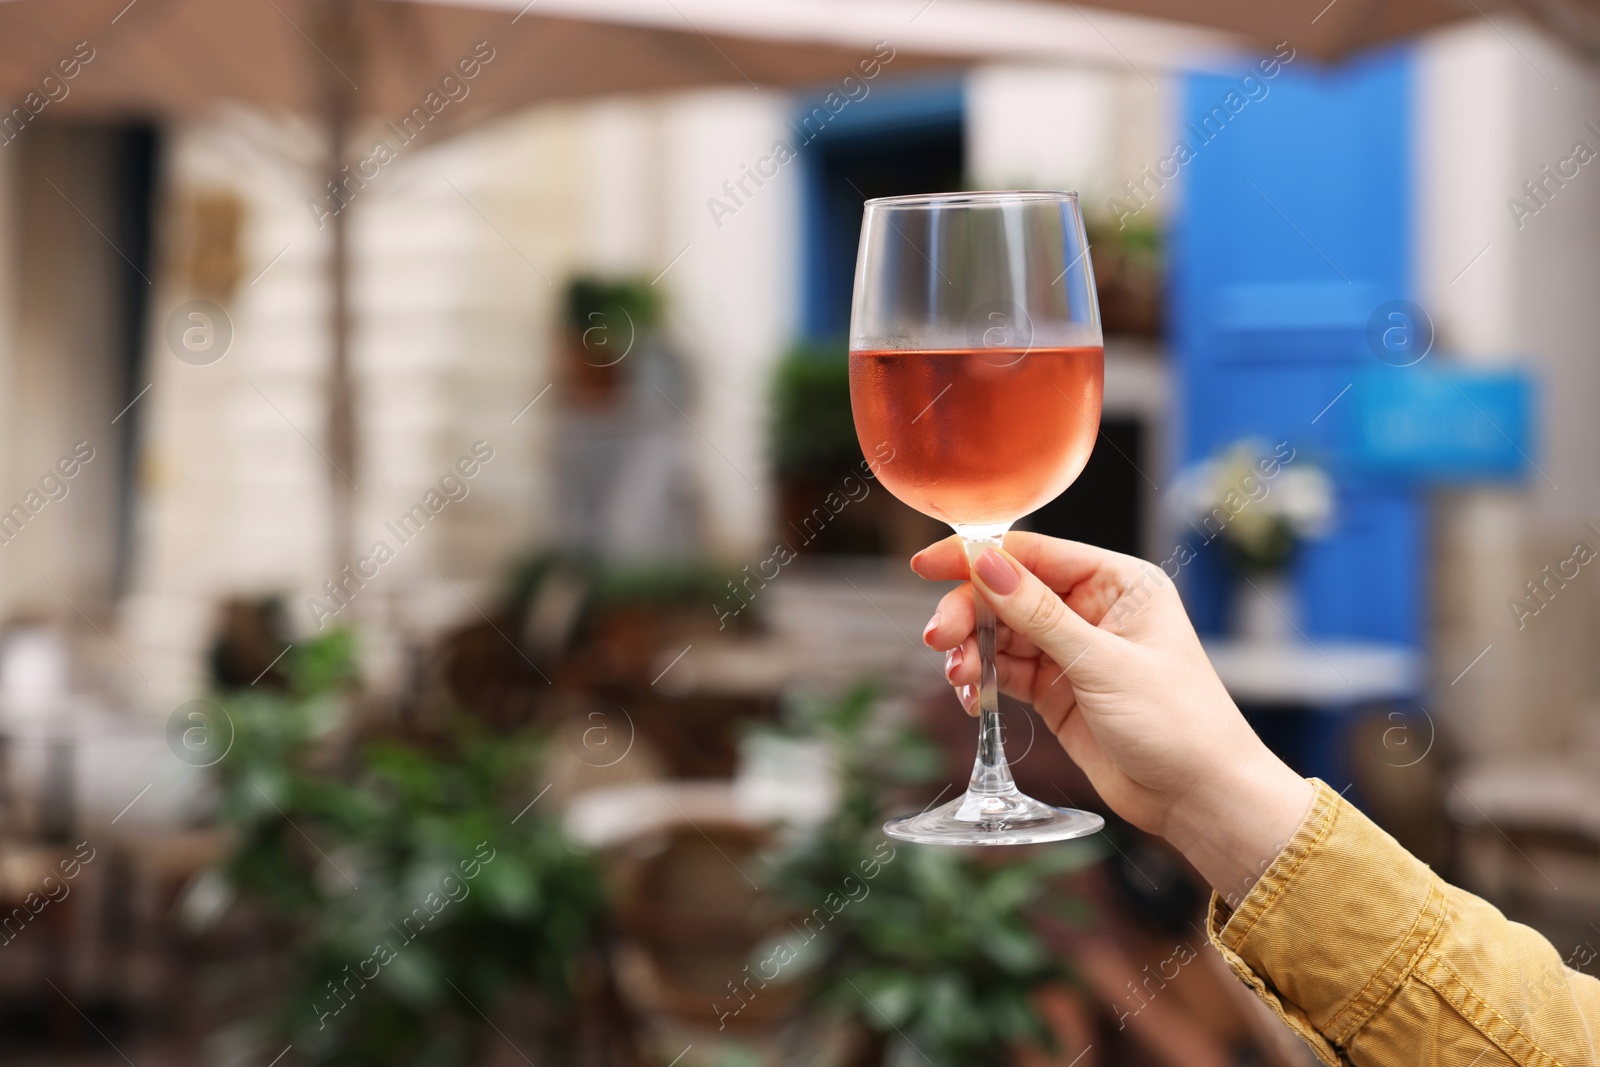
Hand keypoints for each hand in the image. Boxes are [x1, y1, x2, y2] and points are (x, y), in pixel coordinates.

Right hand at [914, 531, 1313, 897]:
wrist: (1200, 798)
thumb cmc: (1178, 722)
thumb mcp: (1102, 663)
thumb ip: (1038, 614)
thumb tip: (986, 563)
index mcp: (1118, 583)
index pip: (1035, 553)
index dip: (978, 557)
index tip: (927, 565)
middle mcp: (1093, 609)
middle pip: (1008, 593)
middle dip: (968, 613)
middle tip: (938, 639)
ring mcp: (1073, 651)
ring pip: (1001, 634)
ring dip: (971, 651)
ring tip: (958, 677)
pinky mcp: (1058, 691)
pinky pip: (1005, 672)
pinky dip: (982, 681)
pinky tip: (970, 697)